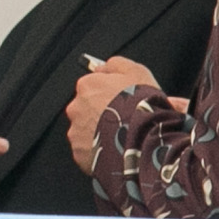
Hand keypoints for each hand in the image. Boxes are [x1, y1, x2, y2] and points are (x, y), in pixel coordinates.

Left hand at [65, 56, 160, 175]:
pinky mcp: (79, 153)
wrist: (142, 138)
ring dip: (99, 132)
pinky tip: (115, 150)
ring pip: (86, 130)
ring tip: (120, 137)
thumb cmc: (141, 104)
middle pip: (87, 108)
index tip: (122, 102)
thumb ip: (116, 65)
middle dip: (101, 114)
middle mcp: (75, 107)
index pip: (93, 86)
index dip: (110, 94)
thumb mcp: (136, 72)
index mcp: (87, 85)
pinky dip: (98, 151)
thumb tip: (103, 66)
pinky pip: (87, 151)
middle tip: (122, 121)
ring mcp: (76, 131)